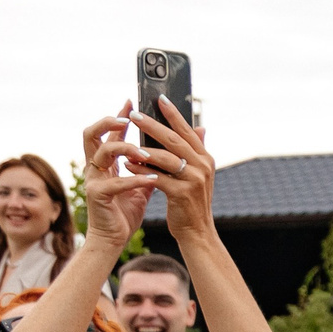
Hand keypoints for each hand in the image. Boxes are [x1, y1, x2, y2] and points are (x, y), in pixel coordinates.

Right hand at [79, 111, 157, 248]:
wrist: (113, 239)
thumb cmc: (125, 211)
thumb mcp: (142, 184)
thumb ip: (152, 165)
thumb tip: (171, 148)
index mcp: (104, 163)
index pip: (107, 133)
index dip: (117, 116)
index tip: (131, 102)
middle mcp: (95, 167)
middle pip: (91, 134)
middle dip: (108, 123)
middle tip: (128, 118)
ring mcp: (93, 180)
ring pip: (103, 153)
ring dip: (126, 149)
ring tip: (146, 152)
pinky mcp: (98, 196)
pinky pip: (116, 182)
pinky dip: (135, 179)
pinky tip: (152, 179)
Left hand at [123, 97, 216, 236]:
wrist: (197, 232)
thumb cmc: (191, 202)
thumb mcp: (197, 174)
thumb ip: (196, 151)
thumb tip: (200, 127)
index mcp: (205, 158)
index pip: (187, 131)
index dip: (173, 114)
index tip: (158, 98)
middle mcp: (203, 166)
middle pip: (174, 140)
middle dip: (152, 125)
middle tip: (134, 114)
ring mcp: (194, 180)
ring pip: (165, 157)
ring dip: (143, 148)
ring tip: (127, 141)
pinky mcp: (182, 194)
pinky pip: (157, 177)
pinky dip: (141, 170)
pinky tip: (128, 165)